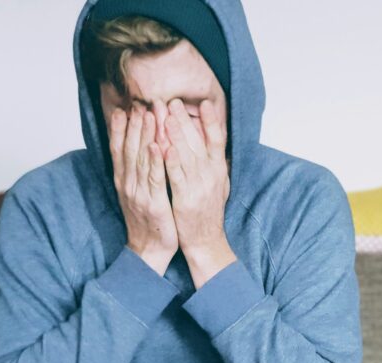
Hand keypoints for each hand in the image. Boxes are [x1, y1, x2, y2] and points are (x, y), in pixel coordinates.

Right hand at [109, 106, 177, 275]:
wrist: (149, 250)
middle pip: (129, 148)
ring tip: (149, 114)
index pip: (119, 149)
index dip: (121, 128)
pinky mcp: (153, 203)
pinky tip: (156, 145)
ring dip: (144, 135)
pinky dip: (154, 161)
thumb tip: (137, 150)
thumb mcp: (137, 193)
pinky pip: (154, 178)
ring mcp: (138, 193)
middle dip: (134, 124)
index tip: (124, 107)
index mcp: (124, 181)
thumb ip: (136, 172)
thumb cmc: (148, 220)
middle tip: (139, 102)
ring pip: (140, 159)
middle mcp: (128, 184)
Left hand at [164, 99, 235, 287]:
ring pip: (186, 155)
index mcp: (219, 170)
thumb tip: (214, 143)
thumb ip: (214, 164)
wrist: (206, 241)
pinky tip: (163, 146)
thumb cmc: (208, 212)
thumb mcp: (219, 185)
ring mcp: (199, 187)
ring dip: (176, 134)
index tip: (205, 102)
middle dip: (184, 120)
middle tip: (172, 101)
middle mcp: (212, 176)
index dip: (212, 121)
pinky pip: (177, 176)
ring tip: (165, 115)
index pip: (218, 140)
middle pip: (199, 142)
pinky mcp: (186, 198)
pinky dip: (170, 160)